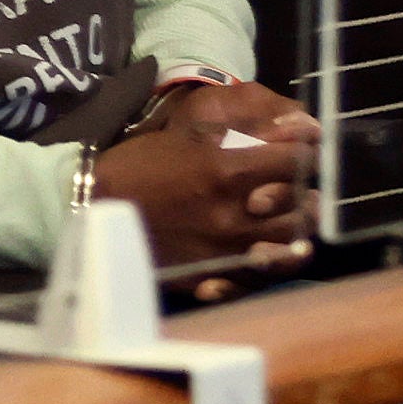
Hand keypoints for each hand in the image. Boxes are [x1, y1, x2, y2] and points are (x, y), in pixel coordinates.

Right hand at [89, 78, 319, 269]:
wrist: (95, 210)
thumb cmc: (142, 165)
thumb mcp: (188, 136)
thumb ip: (242, 133)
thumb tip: (296, 125)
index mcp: (227, 171)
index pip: (294, 161)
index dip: (306, 152)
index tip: (304, 151)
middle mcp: (234, 214)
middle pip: (302, 209)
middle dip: (308, 196)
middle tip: (302, 192)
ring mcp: (226, 250)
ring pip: (290, 247)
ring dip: (297, 233)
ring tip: (291, 224)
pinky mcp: (214, 277)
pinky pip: (260, 278)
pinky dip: (269, 266)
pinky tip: (266, 254)